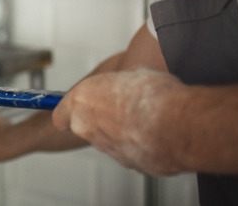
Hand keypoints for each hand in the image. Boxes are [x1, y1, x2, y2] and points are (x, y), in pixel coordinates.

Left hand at [53, 69, 186, 175]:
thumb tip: (126, 82)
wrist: (177, 126)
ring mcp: (107, 149)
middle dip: (101, 119)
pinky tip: (156, 134)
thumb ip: (119, 83)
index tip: (79, 106)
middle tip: (123, 108)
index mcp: (81, 101)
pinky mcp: (128, 163)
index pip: (60, 113)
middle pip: (85, 126)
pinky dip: (139, 145)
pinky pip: (130, 152)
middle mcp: (87, 128)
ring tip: (146, 119)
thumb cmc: (154, 95)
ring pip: (109, 140)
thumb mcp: (132, 72)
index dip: (70, 110)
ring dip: (122, 132)